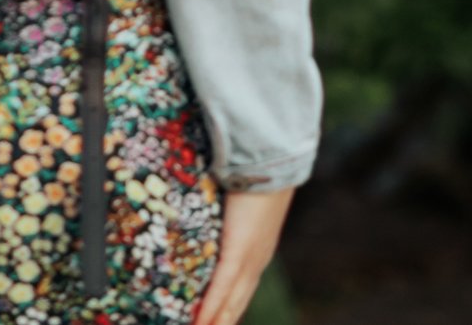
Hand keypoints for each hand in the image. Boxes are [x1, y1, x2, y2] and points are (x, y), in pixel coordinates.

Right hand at [192, 187, 292, 324]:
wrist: (271, 163)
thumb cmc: (252, 174)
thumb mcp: (238, 201)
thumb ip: (224, 213)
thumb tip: (207, 210)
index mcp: (258, 252)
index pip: (242, 290)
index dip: (228, 309)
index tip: (216, 321)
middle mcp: (256, 262)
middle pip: (237, 303)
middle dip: (222, 321)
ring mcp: (248, 259)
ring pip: (231, 302)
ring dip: (216, 321)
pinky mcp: (238, 252)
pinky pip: (222, 286)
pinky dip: (211, 307)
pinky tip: (201, 322)